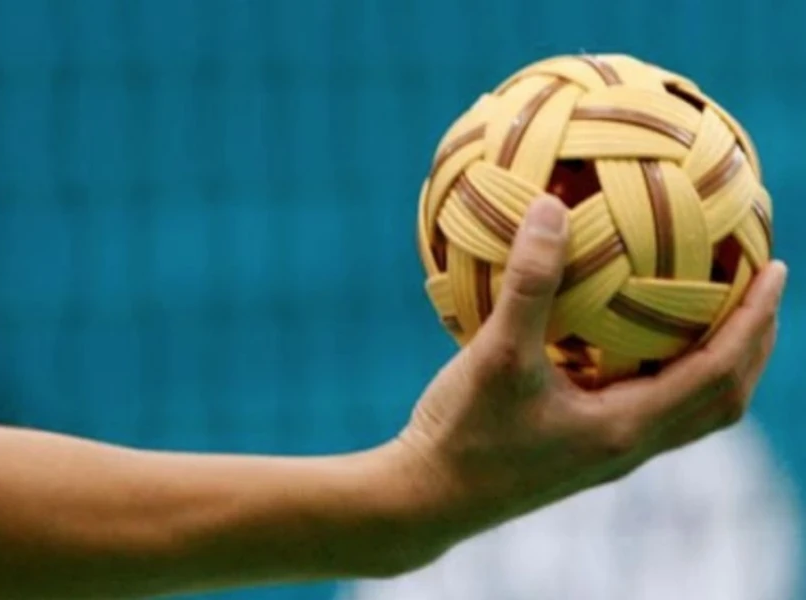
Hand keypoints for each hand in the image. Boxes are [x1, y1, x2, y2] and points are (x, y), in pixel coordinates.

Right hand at [392, 195, 786, 550]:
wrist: (427, 500)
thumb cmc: (463, 436)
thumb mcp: (495, 354)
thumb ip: (528, 283)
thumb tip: (551, 208)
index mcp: (625, 429)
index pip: (720, 374)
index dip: (755, 321)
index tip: (775, 269)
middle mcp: (627, 447)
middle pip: (721, 400)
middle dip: (752, 346)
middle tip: (760, 292)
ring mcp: (605, 453)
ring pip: (687, 410)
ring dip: (715, 363)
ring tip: (713, 316)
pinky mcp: (579, 450)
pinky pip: (645, 408)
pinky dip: (662, 372)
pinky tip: (624, 341)